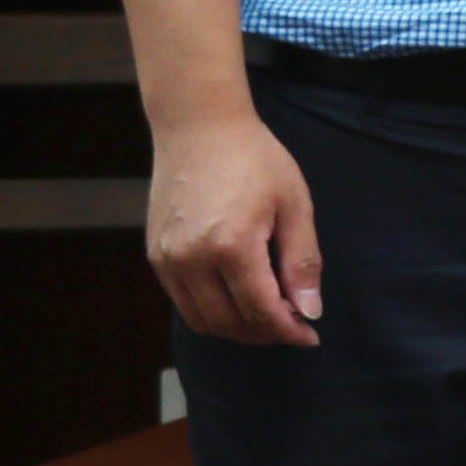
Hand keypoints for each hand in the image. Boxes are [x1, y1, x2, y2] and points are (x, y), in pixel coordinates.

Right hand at [146, 113, 322, 345]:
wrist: (199, 129)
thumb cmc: (255, 160)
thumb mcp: (294, 205)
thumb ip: (301, 262)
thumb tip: (310, 311)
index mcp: (231, 246)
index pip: (260, 310)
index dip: (287, 330)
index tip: (309, 336)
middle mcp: (191, 259)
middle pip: (228, 323)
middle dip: (264, 334)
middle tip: (292, 328)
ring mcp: (167, 259)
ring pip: (201, 319)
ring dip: (236, 328)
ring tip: (268, 319)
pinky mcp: (155, 255)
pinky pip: (182, 301)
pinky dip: (211, 311)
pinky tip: (237, 299)